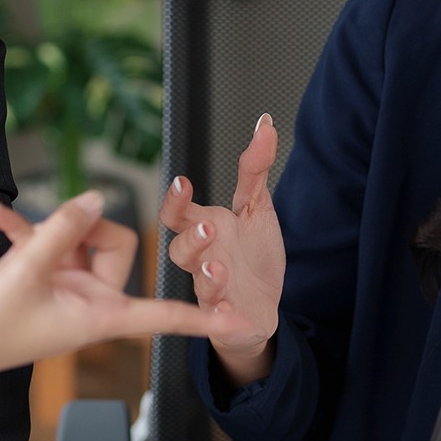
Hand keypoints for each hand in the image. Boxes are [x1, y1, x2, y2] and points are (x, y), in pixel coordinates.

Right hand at [0, 192, 215, 389]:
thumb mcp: (26, 272)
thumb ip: (61, 231)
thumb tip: (94, 198)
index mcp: (99, 315)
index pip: (162, 315)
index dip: (200, 318)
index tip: (237, 320)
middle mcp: (89, 300)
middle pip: (115, 244)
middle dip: (82, 228)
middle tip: (50, 232)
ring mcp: (65, 288)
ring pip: (77, 236)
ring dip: (45, 226)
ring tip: (8, 227)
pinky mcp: (39, 276)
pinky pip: (41, 241)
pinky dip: (19, 229)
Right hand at [157, 113, 286, 383]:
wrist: (263, 307)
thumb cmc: (253, 258)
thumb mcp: (258, 208)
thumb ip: (255, 168)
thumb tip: (265, 124)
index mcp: (205, 228)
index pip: (179, 212)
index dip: (176, 199)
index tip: (183, 183)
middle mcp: (202, 257)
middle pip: (178, 246)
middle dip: (189, 236)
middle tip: (206, 225)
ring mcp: (210, 287)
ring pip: (195, 278)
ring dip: (204, 270)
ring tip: (217, 264)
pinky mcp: (222, 316)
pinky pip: (213, 311)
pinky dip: (219, 301)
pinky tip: (227, 293)